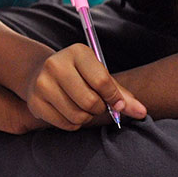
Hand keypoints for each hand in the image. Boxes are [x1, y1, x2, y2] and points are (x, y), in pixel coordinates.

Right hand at [22, 43, 146, 129]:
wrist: (40, 73)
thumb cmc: (79, 76)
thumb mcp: (99, 76)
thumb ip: (121, 94)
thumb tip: (142, 112)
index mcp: (77, 52)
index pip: (102, 81)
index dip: (114, 98)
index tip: (117, 104)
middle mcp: (56, 64)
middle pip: (90, 102)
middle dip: (99, 109)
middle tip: (96, 104)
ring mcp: (42, 83)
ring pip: (78, 116)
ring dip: (86, 117)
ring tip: (82, 107)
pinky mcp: (34, 102)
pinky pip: (65, 124)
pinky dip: (73, 123)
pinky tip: (68, 111)